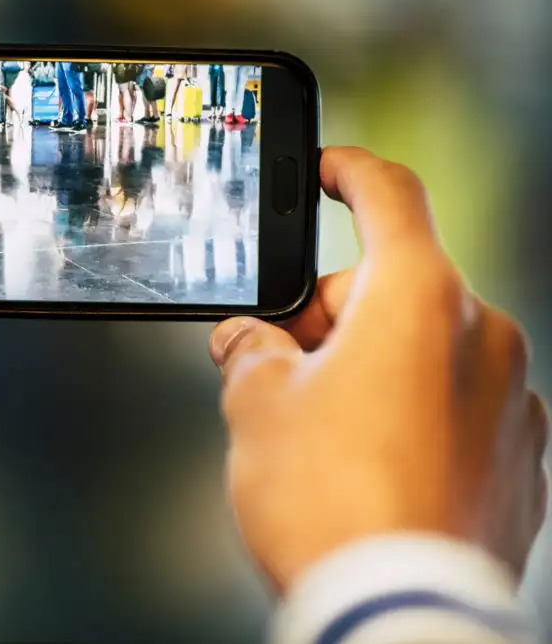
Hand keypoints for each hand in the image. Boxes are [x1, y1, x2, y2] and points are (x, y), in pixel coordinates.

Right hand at [210, 147, 548, 594]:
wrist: (393, 612)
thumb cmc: (329, 505)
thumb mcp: (256, 407)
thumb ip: (249, 352)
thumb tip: (246, 343)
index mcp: (418, 302)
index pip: (390, 197)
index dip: (350, 172)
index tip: (330, 170)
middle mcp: (483, 338)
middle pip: (395, 288)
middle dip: (332, 313)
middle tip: (279, 361)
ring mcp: (512, 401)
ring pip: (427, 350)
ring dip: (372, 366)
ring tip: (320, 430)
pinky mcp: (523, 459)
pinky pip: (457, 406)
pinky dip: (412, 414)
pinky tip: (369, 464)